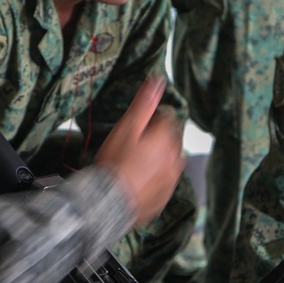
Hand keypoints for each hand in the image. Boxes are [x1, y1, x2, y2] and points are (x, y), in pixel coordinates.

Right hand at [95, 76, 184, 226]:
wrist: (108, 202)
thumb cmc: (114, 162)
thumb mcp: (127, 127)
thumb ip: (144, 103)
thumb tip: (157, 80)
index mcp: (168, 138)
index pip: (168, 118)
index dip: (150, 119)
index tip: (135, 126)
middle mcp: (175, 158)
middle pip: (169, 139)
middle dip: (155, 138)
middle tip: (131, 145)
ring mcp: (171, 179)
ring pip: (167, 160)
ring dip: (156, 158)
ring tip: (132, 163)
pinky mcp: (164, 196)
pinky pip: (162, 181)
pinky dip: (153, 178)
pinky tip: (136, 179)